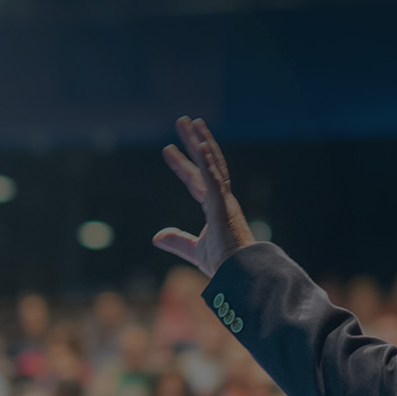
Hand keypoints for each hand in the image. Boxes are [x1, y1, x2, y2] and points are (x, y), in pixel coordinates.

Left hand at [154, 116, 254, 276]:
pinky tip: (200, 145)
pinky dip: (207, 162)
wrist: (239, 274)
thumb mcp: (194, 250)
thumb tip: (156, 236)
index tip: (167, 150)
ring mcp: (224, 200)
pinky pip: (215, 179)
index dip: (181, 165)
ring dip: (200, 141)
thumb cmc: (224, 264)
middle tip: (183, 121)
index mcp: (215, 208)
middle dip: (193, 142)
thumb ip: (177, 241)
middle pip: (205, 163)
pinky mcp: (223, 206)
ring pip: (211, 164)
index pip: (195, 180)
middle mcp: (221, 199)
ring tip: (190, 122)